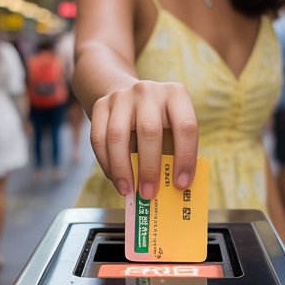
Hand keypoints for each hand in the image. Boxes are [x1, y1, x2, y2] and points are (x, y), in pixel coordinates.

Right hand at [88, 80, 196, 199]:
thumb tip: (170, 188)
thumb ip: (173, 152)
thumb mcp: (172, 128)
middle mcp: (148, 91)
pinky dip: (105, 162)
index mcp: (175, 94)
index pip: (186, 127)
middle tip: (149, 193)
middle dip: (149, 167)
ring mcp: (122, 96)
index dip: (185, 157)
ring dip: (122, 168)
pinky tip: (114, 178)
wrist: (128, 95)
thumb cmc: (158, 120)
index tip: (181, 184)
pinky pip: (98, 138)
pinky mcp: (101, 105)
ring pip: (118, 135)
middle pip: (149, 131)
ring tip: (127, 191)